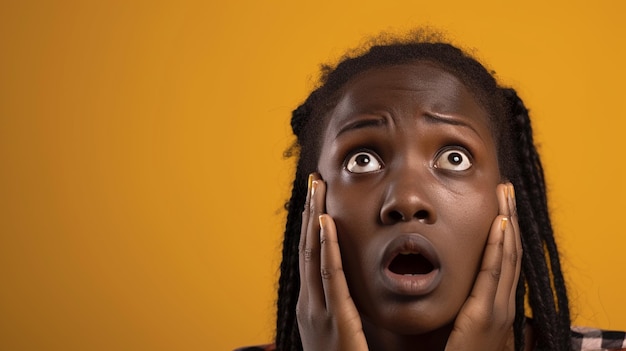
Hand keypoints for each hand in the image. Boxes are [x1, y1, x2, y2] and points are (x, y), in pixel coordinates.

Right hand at [296, 173, 368, 350]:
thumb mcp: (338, 333)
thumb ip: (342, 309)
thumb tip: (349, 290)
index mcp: (314, 305)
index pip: (312, 255)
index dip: (312, 224)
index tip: (317, 197)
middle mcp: (310, 303)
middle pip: (307, 247)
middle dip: (309, 212)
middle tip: (312, 180)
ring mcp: (317, 311)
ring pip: (313, 254)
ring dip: (313, 218)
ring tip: (316, 189)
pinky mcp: (334, 320)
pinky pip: (330, 277)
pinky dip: (326, 247)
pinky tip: (326, 223)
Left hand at [445, 183, 521, 350]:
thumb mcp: (465, 320)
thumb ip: (465, 300)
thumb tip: (450, 277)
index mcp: (497, 303)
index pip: (505, 258)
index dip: (505, 229)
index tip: (502, 204)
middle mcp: (503, 302)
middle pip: (511, 250)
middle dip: (510, 217)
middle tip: (506, 189)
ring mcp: (498, 308)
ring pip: (507, 256)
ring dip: (507, 222)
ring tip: (505, 196)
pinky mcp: (485, 314)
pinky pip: (493, 273)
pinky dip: (498, 247)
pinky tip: (499, 225)